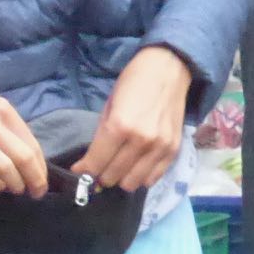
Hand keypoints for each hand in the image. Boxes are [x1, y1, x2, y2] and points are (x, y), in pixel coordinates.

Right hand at [0, 64, 46, 196]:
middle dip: (35, 181)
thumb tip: (21, 152)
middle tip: (35, 193)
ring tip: (14, 190)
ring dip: (14, 185)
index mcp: (2, 109)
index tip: (41, 180)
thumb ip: (2, 124)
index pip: (32, 144)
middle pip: (24, 159)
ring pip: (5, 169)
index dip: (41, 168)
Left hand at [73, 46, 193, 191]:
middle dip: (101, 175)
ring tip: (119, 167)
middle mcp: (140, 141)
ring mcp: (159, 148)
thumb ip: (101, 136)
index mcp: (119, 126)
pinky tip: (136, 166)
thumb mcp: (109, 106)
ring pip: (132, 183)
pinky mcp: (173, 150)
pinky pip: (153, 179)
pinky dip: (141, 177)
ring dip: (121, 179)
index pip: (96, 164)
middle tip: (100, 166)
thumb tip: (89, 165)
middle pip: (113, 177)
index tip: (80, 171)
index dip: (84, 171)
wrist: (167, 70)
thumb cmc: (133, 83)